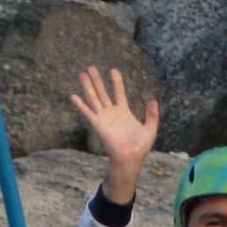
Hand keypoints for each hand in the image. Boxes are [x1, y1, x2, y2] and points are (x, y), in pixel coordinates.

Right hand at [71, 65, 156, 201]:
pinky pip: (87, 112)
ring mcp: (104, 118)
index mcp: (124, 112)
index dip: (116, 82)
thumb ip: (152, 115)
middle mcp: (111, 113)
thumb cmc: (140, 147)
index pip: (118, 93)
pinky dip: (80, 105)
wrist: (130, 158)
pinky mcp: (98, 125)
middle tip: (90, 68)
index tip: (113, 70)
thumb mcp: (150, 128)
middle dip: (97, 80)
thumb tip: (153, 101)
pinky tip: (73, 96)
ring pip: (94, 99)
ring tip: (82, 74)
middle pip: (102, 92)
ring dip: (88, 87)